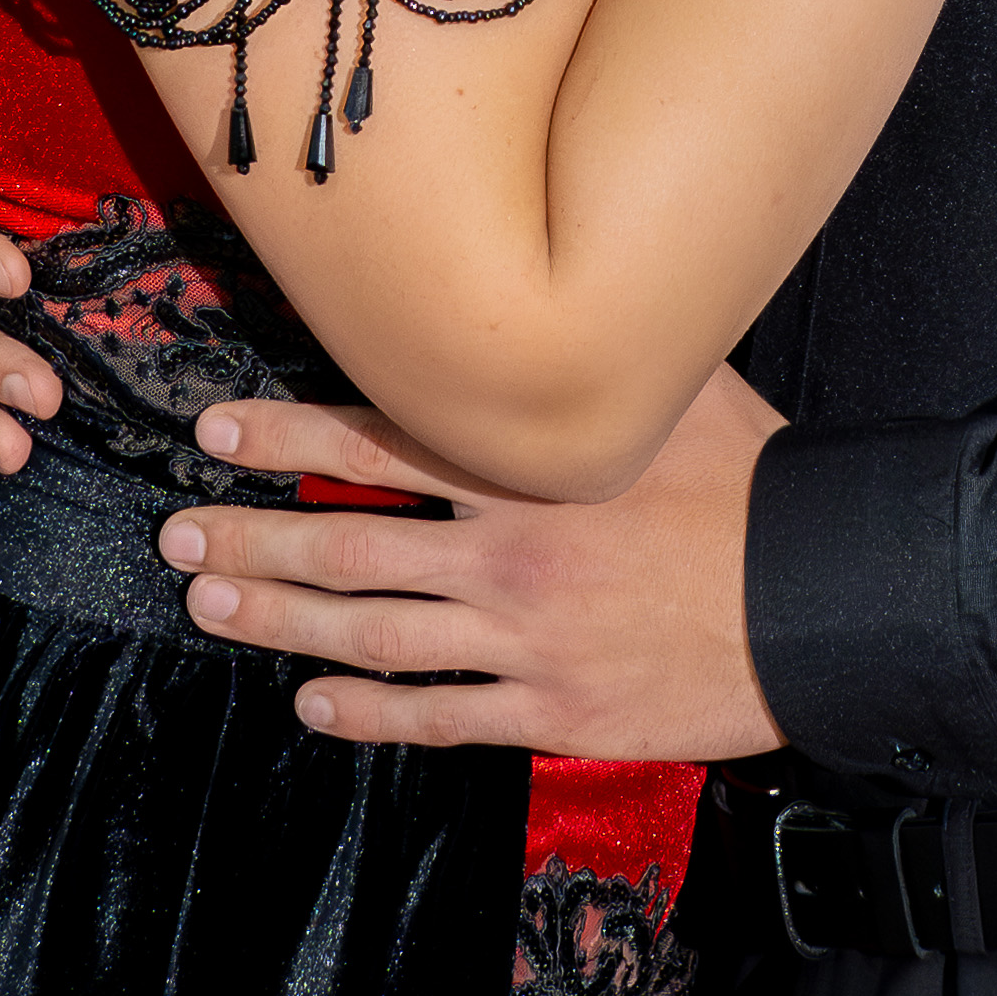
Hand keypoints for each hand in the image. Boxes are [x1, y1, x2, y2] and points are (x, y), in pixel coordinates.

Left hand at [159, 365, 788, 758]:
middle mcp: (510, 546)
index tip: (214, 431)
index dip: (286, 434)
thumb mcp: (675, 382)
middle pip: (348, 540)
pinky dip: (365, 710)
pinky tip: (313, 701)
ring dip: (280, 619)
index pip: (378, 435)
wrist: (819, 599)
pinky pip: (436, 713)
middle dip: (252, 534)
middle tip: (177, 533)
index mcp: (529, 459)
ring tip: (212, 603)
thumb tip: (550, 282)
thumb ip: (594, 347)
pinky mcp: (551, 706)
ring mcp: (526, 636)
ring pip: (371, 631)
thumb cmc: (751, 479)